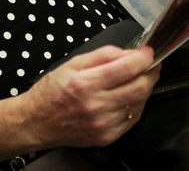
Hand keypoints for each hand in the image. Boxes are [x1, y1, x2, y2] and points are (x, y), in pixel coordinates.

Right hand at [22, 46, 159, 147]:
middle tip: (150, 65)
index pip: (127, 69)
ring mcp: (104, 124)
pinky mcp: (108, 137)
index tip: (148, 52)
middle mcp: (97, 105)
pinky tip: (128, 97)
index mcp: (86, 83)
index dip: (144, 58)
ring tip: (137, 79)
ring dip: (143, 88)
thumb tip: (128, 53)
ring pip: (139, 103)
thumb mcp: (71, 64)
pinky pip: (133, 118)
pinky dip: (136, 105)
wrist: (37, 122)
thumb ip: (102, 55)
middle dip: (151, 73)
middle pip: (140, 87)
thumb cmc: (51, 90)